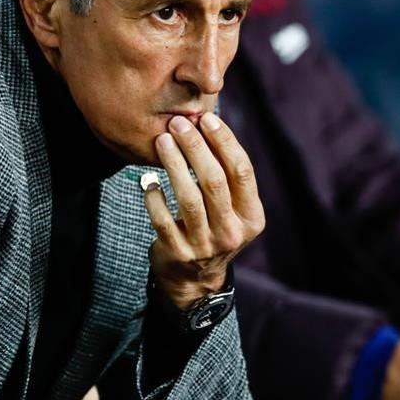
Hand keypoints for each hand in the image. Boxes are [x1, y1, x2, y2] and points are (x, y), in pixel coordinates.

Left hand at [143, 113, 264, 309]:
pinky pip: (163, 220)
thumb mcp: (232, 210)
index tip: (208, 119)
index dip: (225, 142)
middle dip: (195, 148)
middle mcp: (232, 232)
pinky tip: (148, 182)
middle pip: (215, 182)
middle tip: (178, 123)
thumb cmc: (213, 229)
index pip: (242, 172)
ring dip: (174, 165)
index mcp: (251, 217)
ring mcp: (205, 245)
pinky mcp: (178, 253)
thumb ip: (226, 176)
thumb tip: (207, 124)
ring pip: (189, 198)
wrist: (195, 280)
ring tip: (162, 141)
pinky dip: (154, 198)